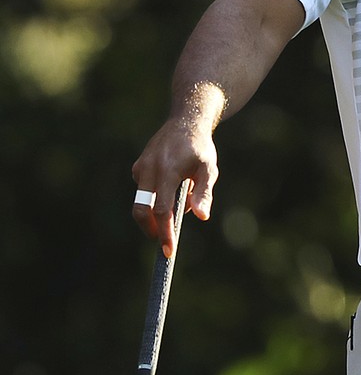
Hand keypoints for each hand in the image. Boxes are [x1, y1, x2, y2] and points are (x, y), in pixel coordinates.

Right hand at [131, 114, 219, 257]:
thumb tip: (201, 217)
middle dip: (152, 230)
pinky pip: (144, 191)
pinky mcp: (137, 168)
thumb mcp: (208, 169)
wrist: (185, 123)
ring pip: (142, 202)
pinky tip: (174, 189)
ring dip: (157, 213)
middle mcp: (149, 169)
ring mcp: (140, 168)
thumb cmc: (200, 148)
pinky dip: (156, 199)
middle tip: (166, 243)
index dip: (164, 232)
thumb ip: (204, 193)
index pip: (162, 209)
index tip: (168, 251)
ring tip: (179, 203)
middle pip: (142, 210)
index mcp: (167, 171)